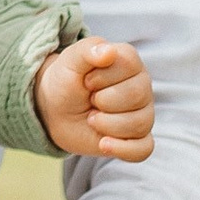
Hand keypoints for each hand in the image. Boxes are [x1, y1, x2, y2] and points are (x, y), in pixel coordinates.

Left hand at [34, 34, 154, 161]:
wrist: (55, 108)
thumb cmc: (66, 80)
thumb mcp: (70, 61)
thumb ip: (87, 50)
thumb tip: (108, 51)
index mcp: (130, 62)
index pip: (130, 66)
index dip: (102, 76)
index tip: (86, 80)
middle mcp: (142, 86)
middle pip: (137, 96)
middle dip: (103, 100)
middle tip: (89, 99)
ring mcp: (142, 113)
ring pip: (140, 124)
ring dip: (106, 124)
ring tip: (91, 117)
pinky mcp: (137, 138)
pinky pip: (144, 149)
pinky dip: (122, 149)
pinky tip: (102, 143)